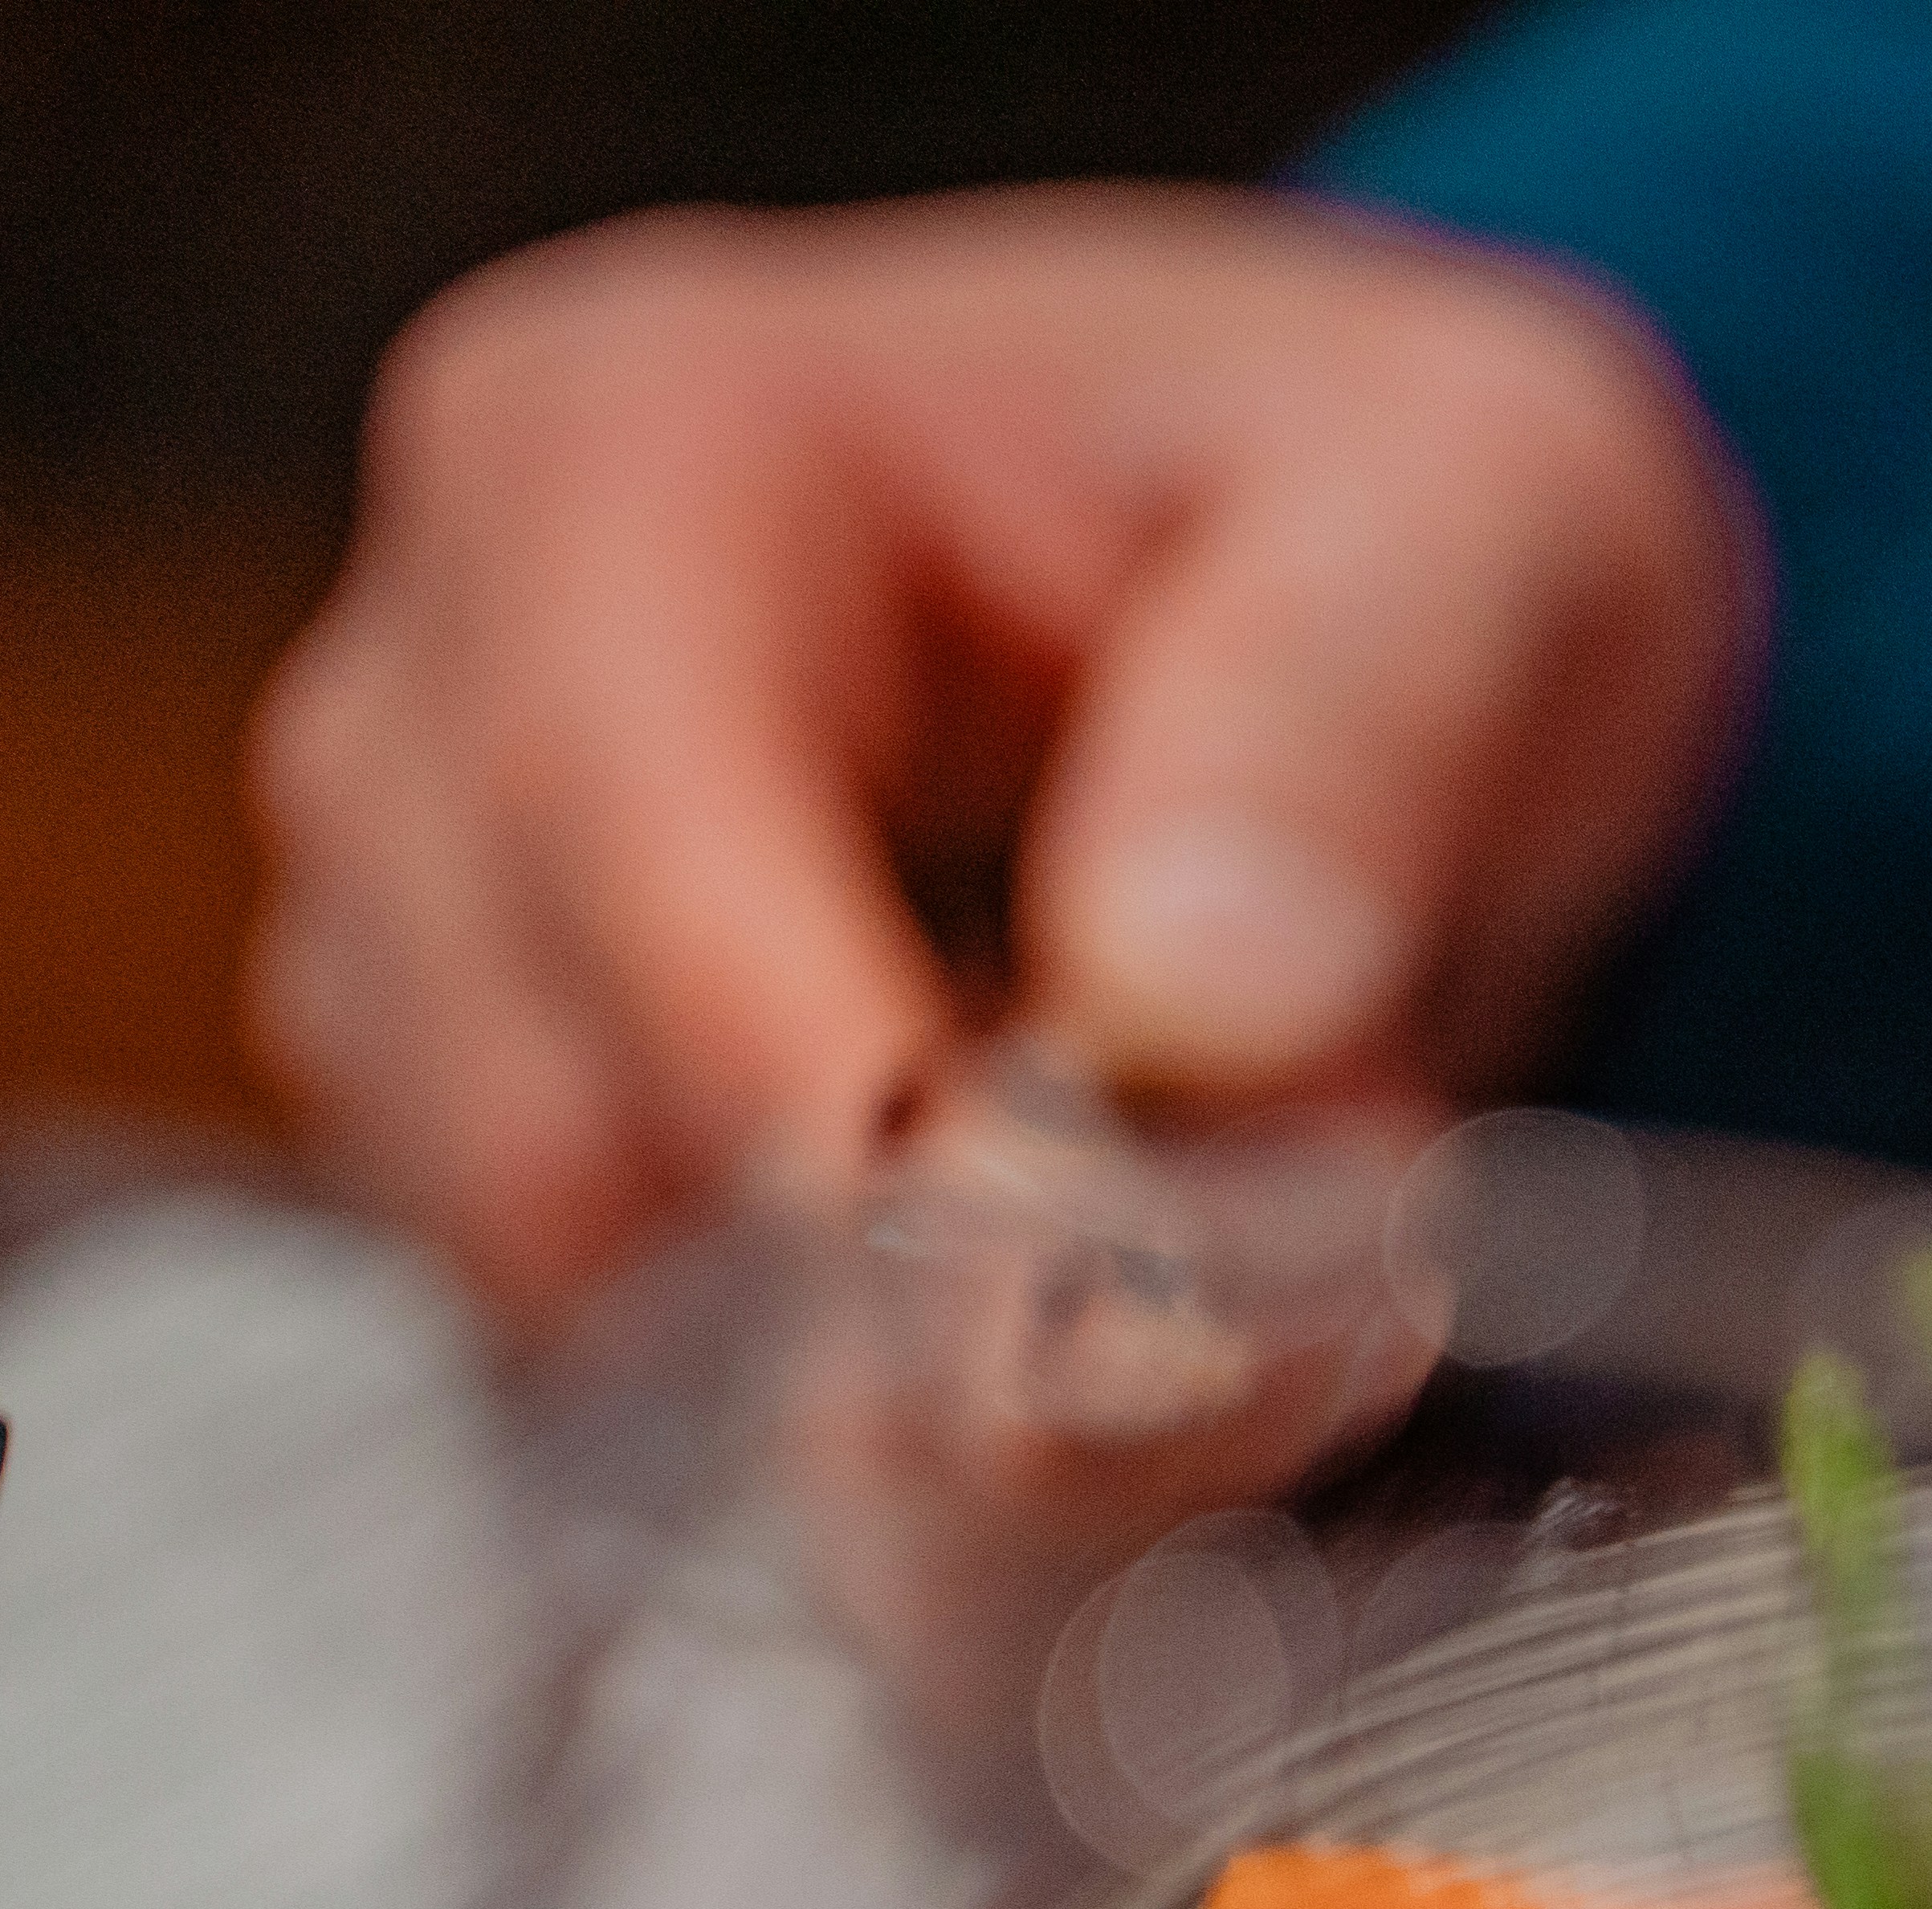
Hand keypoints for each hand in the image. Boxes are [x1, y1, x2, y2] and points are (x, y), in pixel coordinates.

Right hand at [251, 186, 1757, 1338]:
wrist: (1375, 607)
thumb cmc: (1394, 512)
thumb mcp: (1486, 520)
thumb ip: (1350, 720)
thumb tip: (1198, 999)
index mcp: (630, 457)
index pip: (619, 830)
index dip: (820, 1109)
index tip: (1040, 1308)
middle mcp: (458, 697)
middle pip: (555, 1124)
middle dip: (904, 1291)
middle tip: (1286, 1331)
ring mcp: (445, 942)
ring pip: (574, 1308)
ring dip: (911, 1387)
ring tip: (1240, 1286)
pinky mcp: (520, 1142)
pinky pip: (635, 1393)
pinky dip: (877, 1427)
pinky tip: (1088, 1312)